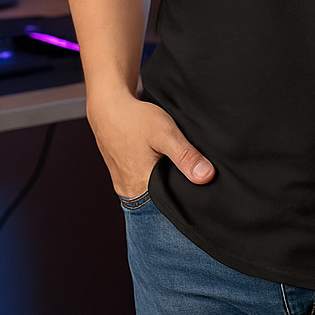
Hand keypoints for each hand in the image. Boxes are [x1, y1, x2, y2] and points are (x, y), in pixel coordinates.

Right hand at [87, 87, 214, 198]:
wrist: (108, 105)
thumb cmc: (134, 119)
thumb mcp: (165, 134)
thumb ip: (186, 156)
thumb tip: (207, 176)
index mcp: (140, 188)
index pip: (169, 208)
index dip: (185, 202)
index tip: (199, 193)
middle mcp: (129, 191)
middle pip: (159, 202)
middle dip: (176, 192)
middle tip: (190, 175)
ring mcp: (123, 183)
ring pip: (150, 192)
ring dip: (164, 183)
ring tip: (175, 168)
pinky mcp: (121, 174)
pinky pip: (142, 182)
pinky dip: (153, 176)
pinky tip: (161, 163)